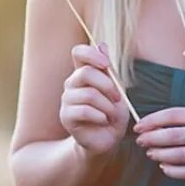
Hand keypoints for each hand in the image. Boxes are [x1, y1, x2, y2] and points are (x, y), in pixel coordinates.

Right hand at [59, 42, 130, 156]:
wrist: (106, 140)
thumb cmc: (112, 115)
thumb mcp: (116, 91)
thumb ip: (109, 71)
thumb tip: (102, 45)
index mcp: (83, 74)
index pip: (79, 52)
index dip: (92, 54)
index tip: (107, 65)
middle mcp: (72, 84)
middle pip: (86, 73)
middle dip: (108, 86)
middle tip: (118, 98)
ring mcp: (67, 100)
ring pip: (88, 94)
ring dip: (107, 106)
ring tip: (111, 115)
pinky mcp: (66, 117)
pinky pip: (83, 111)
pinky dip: (100, 116)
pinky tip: (104, 121)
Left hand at [133, 107, 184, 178]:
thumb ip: (184, 120)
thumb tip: (152, 126)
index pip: (173, 115)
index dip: (152, 120)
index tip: (139, 126)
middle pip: (173, 135)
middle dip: (152, 139)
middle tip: (141, 141)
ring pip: (178, 155)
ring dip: (159, 154)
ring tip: (151, 153)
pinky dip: (172, 170)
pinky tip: (164, 167)